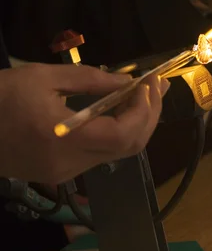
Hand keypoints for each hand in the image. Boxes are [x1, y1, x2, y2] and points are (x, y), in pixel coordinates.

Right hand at [0, 64, 168, 183]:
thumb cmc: (0, 96)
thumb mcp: (44, 78)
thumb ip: (91, 80)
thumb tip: (128, 82)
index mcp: (64, 138)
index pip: (123, 134)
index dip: (144, 109)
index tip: (149, 83)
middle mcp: (69, 163)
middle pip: (129, 148)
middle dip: (149, 115)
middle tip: (156, 85)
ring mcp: (64, 172)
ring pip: (118, 154)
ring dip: (137, 123)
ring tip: (145, 93)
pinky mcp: (59, 173)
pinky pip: (100, 155)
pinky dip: (117, 132)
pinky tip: (119, 110)